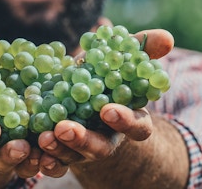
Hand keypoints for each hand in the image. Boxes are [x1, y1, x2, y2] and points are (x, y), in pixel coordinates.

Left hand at [35, 27, 173, 173]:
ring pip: (74, 156)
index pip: (137, 126)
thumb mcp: (119, 58)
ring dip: (59, 148)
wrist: (79, 95)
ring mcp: (84, 150)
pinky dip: (46, 161)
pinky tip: (34, 154)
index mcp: (129, 119)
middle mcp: (108, 138)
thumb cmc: (104, 74)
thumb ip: (141, 48)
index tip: (108, 110)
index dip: (125, 121)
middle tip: (64, 128)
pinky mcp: (62, 155)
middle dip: (83, 139)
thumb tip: (167, 38)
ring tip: (43, 136)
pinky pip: (55, 163)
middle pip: (101, 147)